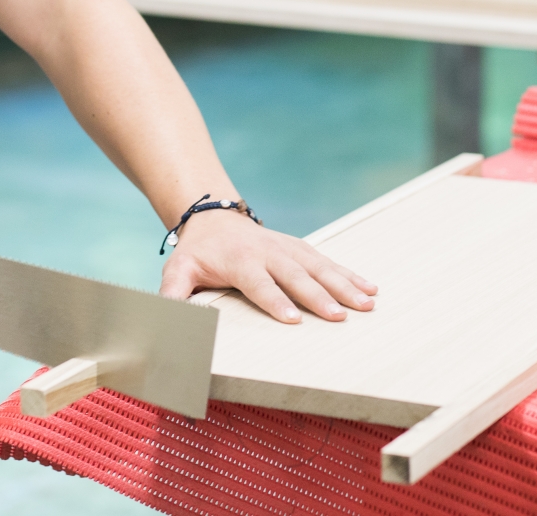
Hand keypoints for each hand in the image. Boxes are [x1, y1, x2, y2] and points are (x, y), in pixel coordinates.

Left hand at [159, 211, 376, 322]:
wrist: (213, 217)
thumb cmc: (197, 253)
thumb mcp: (178, 271)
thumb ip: (173, 294)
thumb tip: (165, 318)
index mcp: (240, 261)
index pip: (258, 283)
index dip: (275, 300)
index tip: (294, 319)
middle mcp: (267, 252)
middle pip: (295, 275)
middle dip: (318, 296)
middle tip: (339, 317)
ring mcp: (287, 248)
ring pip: (319, 266)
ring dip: (344, 284)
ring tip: (367, 303)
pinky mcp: (299, 248)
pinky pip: (327, 261)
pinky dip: (350, 273)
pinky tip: (371, 287)